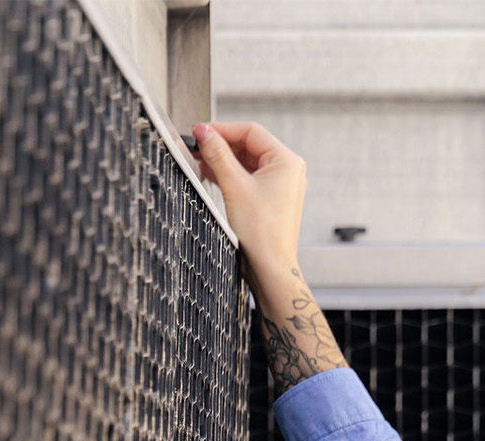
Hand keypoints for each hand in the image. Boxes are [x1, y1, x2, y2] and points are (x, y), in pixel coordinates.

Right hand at [192, 121, 304, 276]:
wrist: (270, 267)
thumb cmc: (262, 233)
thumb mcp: (234, 186)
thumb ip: (218, 155)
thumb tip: (204, 133)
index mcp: (287, 161)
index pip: (250, 132)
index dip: (222, 129)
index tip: (200, 132)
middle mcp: (287, 170)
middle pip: (248, 145)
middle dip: (221, 145)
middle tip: (197, 146)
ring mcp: (280, 185)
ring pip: (246, 162)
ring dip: (223, 160)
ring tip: (200, 161)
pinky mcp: (271, 198)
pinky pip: (248, 178)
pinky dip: (230, 175)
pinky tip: (211, 175)